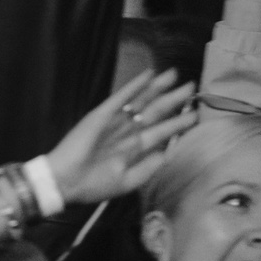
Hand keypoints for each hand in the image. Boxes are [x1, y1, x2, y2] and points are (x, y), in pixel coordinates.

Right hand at [35, 69, 201, 209]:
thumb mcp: (127, 181)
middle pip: (156, 111)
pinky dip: (135, 85)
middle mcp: (128, 131)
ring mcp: (116, 121)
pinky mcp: (102, 113)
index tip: (195, 113)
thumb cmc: (93, 185)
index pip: (162, 131)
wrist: (65, 182)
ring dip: (158, 87)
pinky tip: (148, 74)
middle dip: (174, 99)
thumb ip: (148, 167)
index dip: (179, 122)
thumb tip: (167, 154)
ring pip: (142, 100)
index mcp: (134, 148)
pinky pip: (122, 96)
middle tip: (191, 86)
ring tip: (174, 74)